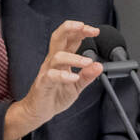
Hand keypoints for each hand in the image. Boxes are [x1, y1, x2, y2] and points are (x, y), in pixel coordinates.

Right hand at [5, 20, 102, 139]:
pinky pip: (51, 75)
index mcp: (61, 59)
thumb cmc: (55, 95)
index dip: (81, 31)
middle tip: (87, 28)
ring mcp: (47, 71)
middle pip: (58, 38)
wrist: (40, 110)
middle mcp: (53, 61)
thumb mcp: (77, 86)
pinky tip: (74, 78)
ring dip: (74, 57)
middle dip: (71, 29)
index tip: (94, 30)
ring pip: (57, 57)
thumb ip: (88, 76)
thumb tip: (99, 66)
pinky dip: (63, 76)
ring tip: (87, 62)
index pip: (69, 39)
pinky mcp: (43, 83)